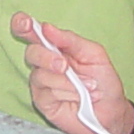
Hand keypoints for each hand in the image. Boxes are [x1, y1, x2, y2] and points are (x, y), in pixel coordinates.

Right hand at [11, 12, 133, 133]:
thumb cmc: (104, 81)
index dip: (22, 24)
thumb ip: (70, 40)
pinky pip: (47, 92)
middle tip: (64, 66)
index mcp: (56, 47)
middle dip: (47, 58)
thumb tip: (46, 28)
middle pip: (31, 53)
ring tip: (88, 86)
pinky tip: (80, 97)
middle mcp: (45, 63)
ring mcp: (42, 83)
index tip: (26, 23)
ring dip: (68, 82)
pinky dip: (68, 94)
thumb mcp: (94, 54)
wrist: (112, 110)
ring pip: (41, 75)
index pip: (32, 32)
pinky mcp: (42, 101)